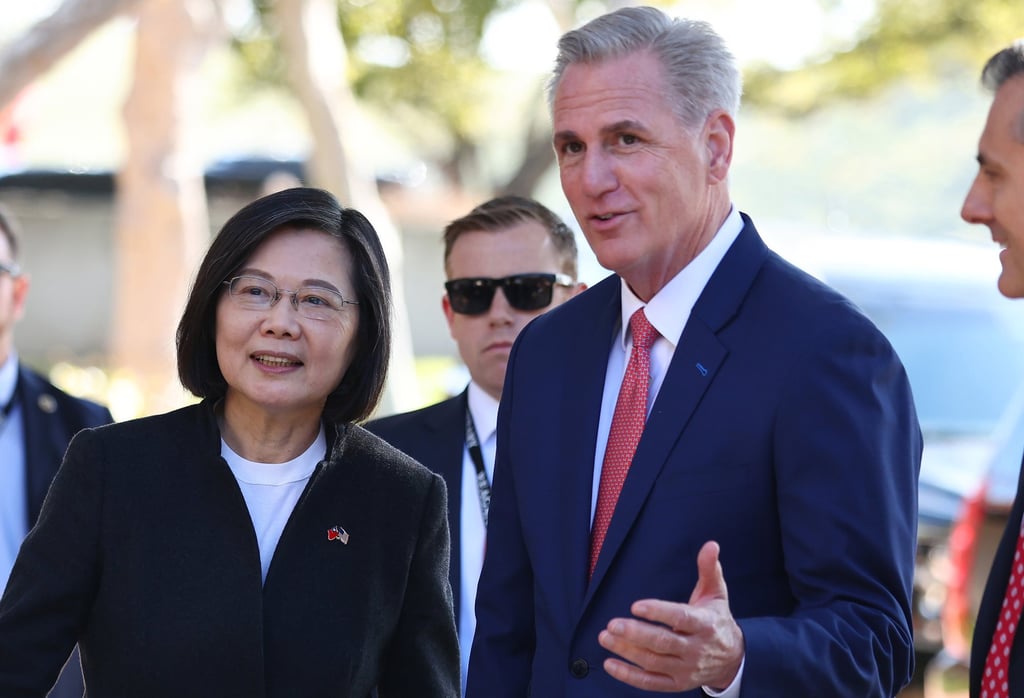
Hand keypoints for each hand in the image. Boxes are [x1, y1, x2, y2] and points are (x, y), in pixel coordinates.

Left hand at [597, 541, 744, 691]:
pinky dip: (629, 676)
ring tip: (605, 637)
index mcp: (704, 625)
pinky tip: (610, 664)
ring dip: (627, 651)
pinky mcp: (677, 684)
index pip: (680, 618)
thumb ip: (709, 569)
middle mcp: (696, 649)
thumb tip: (711, 544)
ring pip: (653, 662)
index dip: (658, 612)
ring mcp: (686, 669)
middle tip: (612, 624)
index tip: (636, 606)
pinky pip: (651, 682)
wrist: (732, 659)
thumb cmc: (716, 620)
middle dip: (636, 634)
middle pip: (663, 643)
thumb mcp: (716, 593)